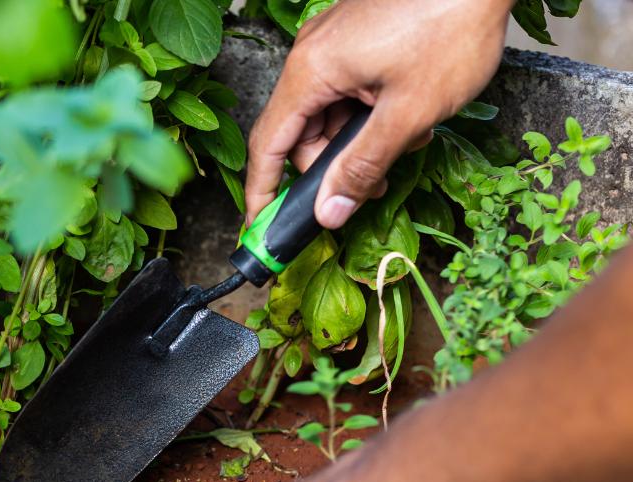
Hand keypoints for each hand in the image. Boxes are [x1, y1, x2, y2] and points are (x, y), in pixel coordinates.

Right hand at [245, 0, 509, 228]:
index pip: (269, 144)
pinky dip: (372, 114)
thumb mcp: (408, 112)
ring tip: (408, 139)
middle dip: (333, 167)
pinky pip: (348, 91)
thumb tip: (331, 211)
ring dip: (361, 141)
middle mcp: (313, 54)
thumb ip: (363, 166)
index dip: (261, 191)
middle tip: (370, 187)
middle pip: (302, 133)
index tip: (259, 227)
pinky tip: (408, 115)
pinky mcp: (358, 39)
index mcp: (312, 70)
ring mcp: (334, 43)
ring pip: (330, 115)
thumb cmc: (452, 24)